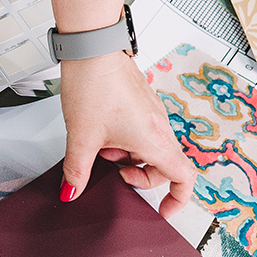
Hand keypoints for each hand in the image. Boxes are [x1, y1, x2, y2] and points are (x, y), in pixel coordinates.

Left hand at [58, 51, 196, 217]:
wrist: (92, 46)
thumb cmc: (94, 84)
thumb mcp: (81, 136)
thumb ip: (77, 170)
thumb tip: (71, 191)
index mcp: (154, 139)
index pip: (184, 178)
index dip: (178, 200)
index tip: (162, 210)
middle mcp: (160, 125)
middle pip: (164, 165)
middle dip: (139, 176)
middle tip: (114, 172)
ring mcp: (152, 110)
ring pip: (149, 146)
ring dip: (128, 155)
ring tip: (101, 144)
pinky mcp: (142, 99)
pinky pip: (142, 129)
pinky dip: (125, 137)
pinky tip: (100, 128)